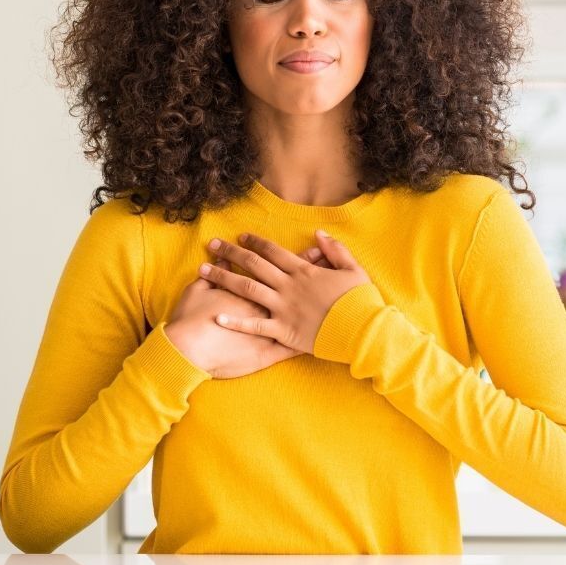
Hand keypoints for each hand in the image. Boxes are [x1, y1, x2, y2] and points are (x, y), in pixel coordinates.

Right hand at [163, 246, 332, 378]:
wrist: (187, 351)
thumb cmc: (190, 320)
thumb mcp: (196, 291)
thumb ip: (213, 276)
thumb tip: (221, 261)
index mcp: (253, 289)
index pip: (282, 268)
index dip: (301, 258)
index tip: (317, 248)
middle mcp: (266, 306)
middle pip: (298, 287)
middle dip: (316, 275)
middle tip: (333, 266)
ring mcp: (269, 327)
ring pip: (301, 314)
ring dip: (317, 305)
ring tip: (336, 298)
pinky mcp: (268, 350)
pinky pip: (293, 347)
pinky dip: (308, 344)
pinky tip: (323, 341)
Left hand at [200, 229, 370, 353]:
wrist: (362, 331)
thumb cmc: (359, 301)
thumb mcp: (353, 269)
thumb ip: (335, 250)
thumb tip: (319, 234)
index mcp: (304, 271)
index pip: (274, 252)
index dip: (255, 242)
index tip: (240, 236)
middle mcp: (289, 286)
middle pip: (254, 265)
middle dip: (231, 253)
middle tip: (213, 244)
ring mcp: (284, 308)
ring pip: (247, 290)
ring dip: (224, 278)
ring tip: (203, 270)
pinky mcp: (283, 331)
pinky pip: (255, 325)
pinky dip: (236, 321)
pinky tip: (217, 316)